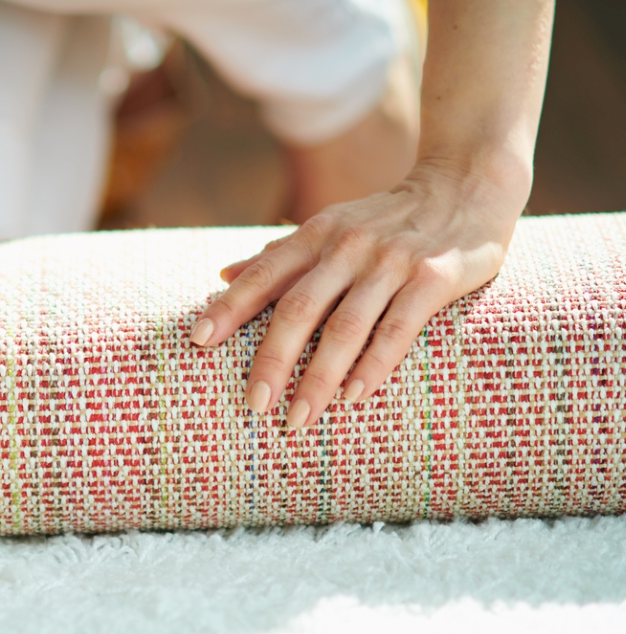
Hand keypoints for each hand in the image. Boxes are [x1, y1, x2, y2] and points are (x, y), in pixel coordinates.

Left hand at [189, 159, 525, 428]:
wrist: (469, 182)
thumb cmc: (388, 219)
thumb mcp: (330, 226)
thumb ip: (279, 254)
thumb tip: (222, 274)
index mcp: (317, 234)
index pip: (264, 275)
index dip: (229, 307)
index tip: (197, 340)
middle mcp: (348, 245)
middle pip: (299, 308)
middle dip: (272, 359)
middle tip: (252, 404)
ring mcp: (392, 260)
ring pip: (346, 326)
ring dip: (319, 377)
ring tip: (298, 419)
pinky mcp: (434, 276)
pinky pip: (398, 328)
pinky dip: (374, 365)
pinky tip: (353, 397)